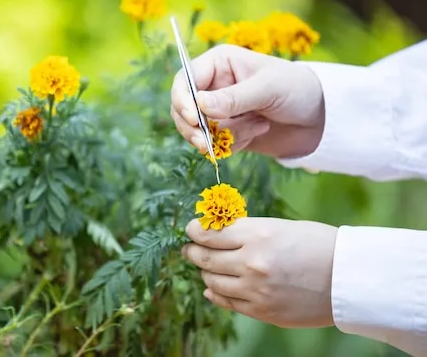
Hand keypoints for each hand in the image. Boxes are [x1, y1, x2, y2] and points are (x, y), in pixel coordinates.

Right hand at [170, 44, 324, 158]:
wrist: (319, 117)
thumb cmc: (296, 89)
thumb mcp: (267, 88)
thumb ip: (234, 98)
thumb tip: (200, 105)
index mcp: (218, 64)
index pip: (184, 80)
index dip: (182, 100)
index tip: (194, 119)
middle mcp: (213, 86)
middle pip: (182, 109)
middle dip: (194, 128)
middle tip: (207, 144)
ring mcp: (219, 111)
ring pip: (198, 131)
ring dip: (225, 136)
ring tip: (258, 127)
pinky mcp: (226, 132)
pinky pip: (216, 144)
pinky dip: (234, 144)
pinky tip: (259, 131)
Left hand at [181, 217, 336, 327]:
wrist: (348, 278)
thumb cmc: (316, 245)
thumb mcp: (278, 227)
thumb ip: (244, 231)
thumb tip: (212, 233)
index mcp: (257, 234)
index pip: (208, 233)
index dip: (194, 230)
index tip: (192, 230)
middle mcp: (252, 262)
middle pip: (204, 257)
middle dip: (193, 251)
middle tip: (190, 249)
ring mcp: (255, 290)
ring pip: (212, 280)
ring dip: (205, 272)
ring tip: (207, 266)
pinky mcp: (262, 311)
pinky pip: (225, 302)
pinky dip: (215, 293)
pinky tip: (214, 287)